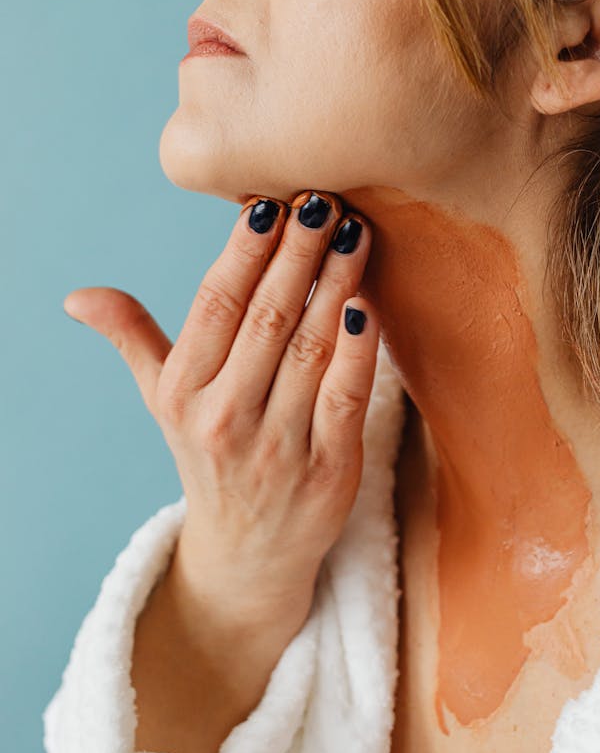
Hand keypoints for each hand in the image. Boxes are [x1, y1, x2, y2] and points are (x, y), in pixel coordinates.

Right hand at [62, 190, 378, 626]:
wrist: (248, 554)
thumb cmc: (209, 454)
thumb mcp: (164, 399)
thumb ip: (132, 338)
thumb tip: (79, 296)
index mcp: (184, 392)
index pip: (217, 304)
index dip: (245, 249)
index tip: (271, 200)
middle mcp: (225, 418)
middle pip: (267, 317)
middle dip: (298, 252)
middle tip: (324, 197)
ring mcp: (279, 448)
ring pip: (310, 348)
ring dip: (335, 284)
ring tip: (353, 232)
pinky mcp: (329, 472)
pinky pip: (346, 397)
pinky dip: (359, 349)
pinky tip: (368, 303)